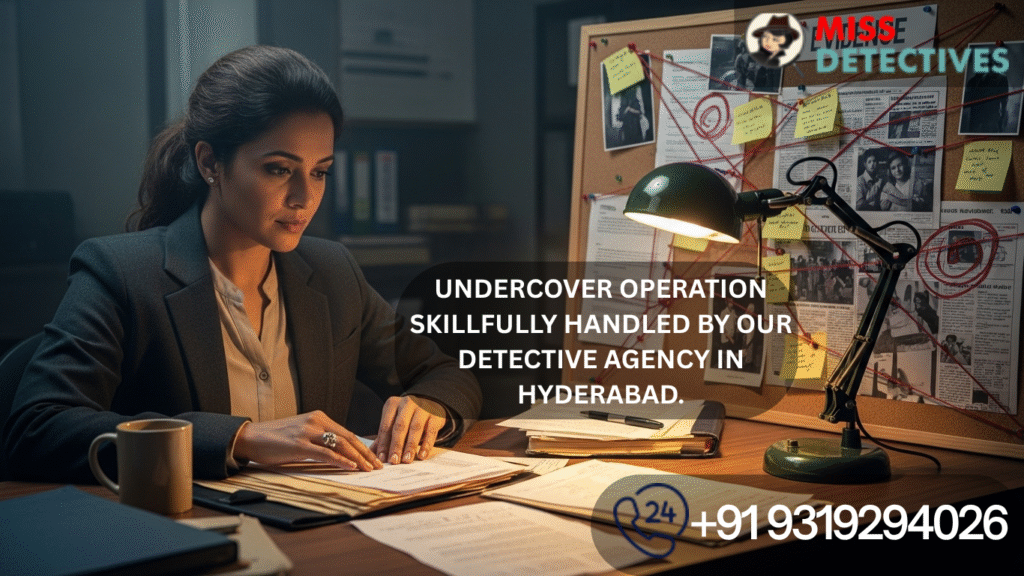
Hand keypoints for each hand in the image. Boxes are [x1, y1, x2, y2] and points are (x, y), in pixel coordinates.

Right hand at [232, 411, 382, 470]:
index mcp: (318, 417)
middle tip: (377, 466)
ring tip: (368, 469)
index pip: (347, 433)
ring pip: (340, 445)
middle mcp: (316, 421)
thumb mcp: (302, 435)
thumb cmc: (276, 439)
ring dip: (357, 458)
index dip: (362, 446)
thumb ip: (320, 440)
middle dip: (365, 453)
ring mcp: (308, 432)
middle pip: (348, 438)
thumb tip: (339, 453)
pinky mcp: (299, 445)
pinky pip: (325, 453)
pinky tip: (351, 467)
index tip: (373, 458)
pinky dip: (340, 460)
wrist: (251, 437)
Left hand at [370, 396, 446, 464]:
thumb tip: (372, 455)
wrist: (430, 403)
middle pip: (400, 426)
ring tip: (407, 460)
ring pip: (415, 428)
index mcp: (392, 404)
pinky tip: (422, 455)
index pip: (386, 426)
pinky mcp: (435, 415)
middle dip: (396, 445)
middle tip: (394, 461)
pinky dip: (427, 444)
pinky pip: (431, 431)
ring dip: (410, 446)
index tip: (381, 459)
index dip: (383, 443)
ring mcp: (422, 407)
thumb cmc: (407, 416)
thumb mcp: (394, 422)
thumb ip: (384, 437)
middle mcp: (407, 403)